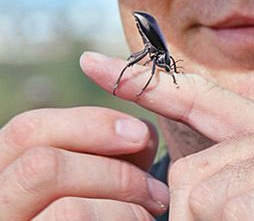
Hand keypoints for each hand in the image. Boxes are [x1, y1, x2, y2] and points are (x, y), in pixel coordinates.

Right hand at [0, 106, 168, 219]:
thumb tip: (138, 132)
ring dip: (125, 209)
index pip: (28, 130)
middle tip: (157, 190)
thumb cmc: (96, 215)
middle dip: (115, 171)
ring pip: (68, 210)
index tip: (141, 133)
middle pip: (43, 166)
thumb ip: (100, 156)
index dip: (90, 123)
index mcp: (2, 180)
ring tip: (152, 213)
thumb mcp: (89, 183)